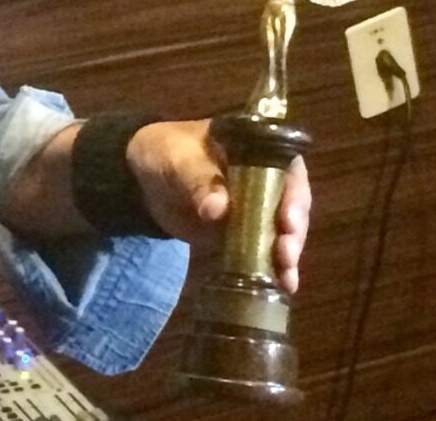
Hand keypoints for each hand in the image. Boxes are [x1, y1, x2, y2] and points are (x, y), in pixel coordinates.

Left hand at [126, 120, 310, 292]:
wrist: (140, 180)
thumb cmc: (164, 154)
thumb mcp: (176, 160)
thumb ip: (197, 180)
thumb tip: (218, 209)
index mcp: (254, 149)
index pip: (289, 168)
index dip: (295, 193)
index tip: (288, 219)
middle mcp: (264, 178)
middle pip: (292, 204)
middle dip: (294, 231)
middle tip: (286, 252)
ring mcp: (256, 208)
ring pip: (283, 231)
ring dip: (289, 254)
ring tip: (286, 277)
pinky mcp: (244, 234)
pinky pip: (265, 250)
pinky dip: (274, 267)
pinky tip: (281, 286)